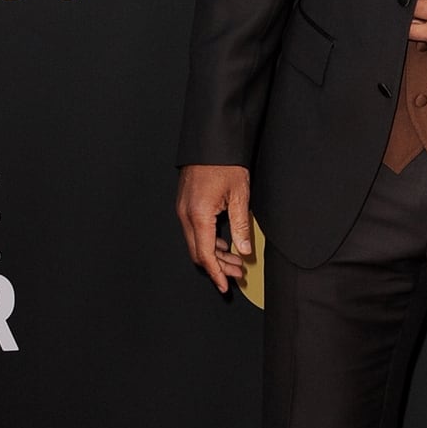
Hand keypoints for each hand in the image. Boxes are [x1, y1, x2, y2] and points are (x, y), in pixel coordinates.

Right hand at [177, 164, 251, 293]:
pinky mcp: (185, 204)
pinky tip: (225, 244)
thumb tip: (244, 250)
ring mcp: (183, 209)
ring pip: (196, 242)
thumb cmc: (224, 163)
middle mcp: (185, 215)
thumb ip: (241, 226)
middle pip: (199, 252)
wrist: (211, 141)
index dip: (216, 273)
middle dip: (218, 267)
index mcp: (198, 215)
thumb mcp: (240, 195)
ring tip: (236, 261)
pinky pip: (194, 231)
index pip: (205, 255)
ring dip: (215, 254)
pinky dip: (209, 241)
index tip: (225, 286)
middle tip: (238, 273)